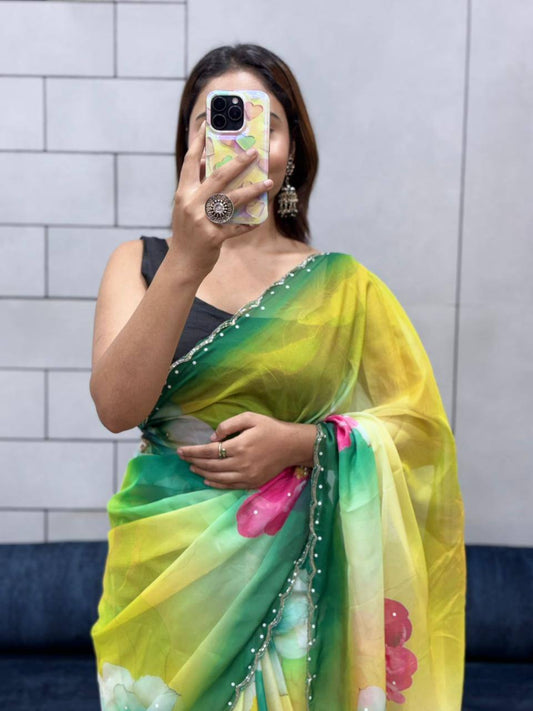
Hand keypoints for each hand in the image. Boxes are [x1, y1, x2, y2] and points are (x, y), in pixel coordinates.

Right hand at [169, 120, 273, 279]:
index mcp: (183, 194)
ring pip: (232, 200)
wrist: (182, 263)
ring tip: (268, 183)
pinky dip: (249, 223)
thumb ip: (196, 187)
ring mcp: (202, 221)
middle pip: (218, 177)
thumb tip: (208, 163)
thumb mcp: (186, 207)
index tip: (207, 125)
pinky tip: (259, 219)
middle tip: (254, 153)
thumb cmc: (187, 233)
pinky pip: (237, 227)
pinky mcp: (213, 237)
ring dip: (253, 190)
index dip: (198, 143)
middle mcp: (191, 204)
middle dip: (238, 163)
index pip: (191, 163)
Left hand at [176, 412, 316, 489]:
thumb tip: (212, 439)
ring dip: (202, 473)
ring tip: (192, 467)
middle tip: (183, 458)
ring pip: (218, 478)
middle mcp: (241, 463)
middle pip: (211, 465)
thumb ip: (228, 426)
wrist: (292, 446)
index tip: (180, 450)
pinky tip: (207, 479)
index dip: (192, 451)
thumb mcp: (250, 418)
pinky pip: (229, 486)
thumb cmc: (271, 428)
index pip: (209, 451)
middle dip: (194, 461)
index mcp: (239, 446)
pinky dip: (216, 484)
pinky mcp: (252, 483)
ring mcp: (247, 476)